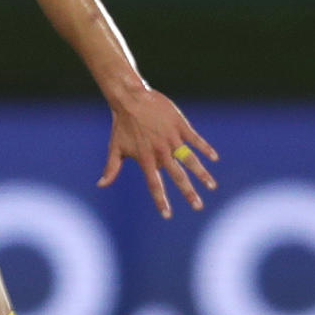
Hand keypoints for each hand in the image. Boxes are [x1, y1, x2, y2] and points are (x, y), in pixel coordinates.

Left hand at [97, 87, 218, 217]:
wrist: (131, 99)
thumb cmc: (122, 125)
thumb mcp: (115, 148)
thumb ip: (111, 168)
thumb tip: (100, 185)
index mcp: (145, 158)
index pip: (154, 184)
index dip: (160, 200)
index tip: (167, 215)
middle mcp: (160, 151)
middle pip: (177, 176)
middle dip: (188, 192)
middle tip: (198, 207)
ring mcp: (172, 138)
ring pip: (190, 159)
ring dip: (202, 173)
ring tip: (211, 186)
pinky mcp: (180, 126)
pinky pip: (195, 139)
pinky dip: (205, 148)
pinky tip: (214, 158)